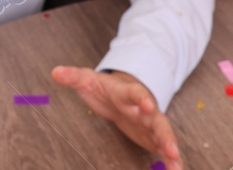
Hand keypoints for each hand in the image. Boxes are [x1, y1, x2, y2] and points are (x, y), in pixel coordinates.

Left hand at [50, 66, 182, 169]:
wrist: (118, 93)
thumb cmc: (104, 88)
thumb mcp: (87, 80)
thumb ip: (73, 77)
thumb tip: (55, 72)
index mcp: (128, 93)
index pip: (137, 93)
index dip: (142, 98)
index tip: (147, 104)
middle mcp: (144, 108)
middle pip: (156, 119)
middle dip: (164, 133)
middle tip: (171, 149)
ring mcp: (150, 122)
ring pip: (164, 135)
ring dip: (170, 149)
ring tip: (177, 166)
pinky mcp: (152, 136)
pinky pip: (163, 148)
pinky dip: (170, 159)